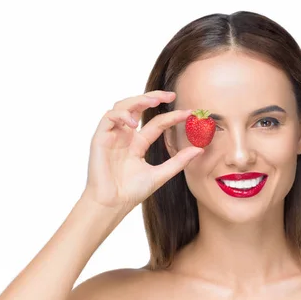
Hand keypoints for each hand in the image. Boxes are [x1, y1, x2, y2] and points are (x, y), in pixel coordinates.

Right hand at [84, 90, 202, 211]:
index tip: (189, 113)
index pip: (156, 123)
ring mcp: (112, 135)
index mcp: (138, 143)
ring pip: (122, 106)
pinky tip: (133, 123)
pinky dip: (121, 115)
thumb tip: (200, 149)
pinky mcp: (100, 138)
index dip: (172, 116)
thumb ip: (179, 161)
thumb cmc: (132, 192)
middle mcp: (125, 136)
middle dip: (153, 97)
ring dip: (137, 100)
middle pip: (137, 107)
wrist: (113, 204)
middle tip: (170, 95)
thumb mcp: (161, 174)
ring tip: (153, 102)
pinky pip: (108, 117)